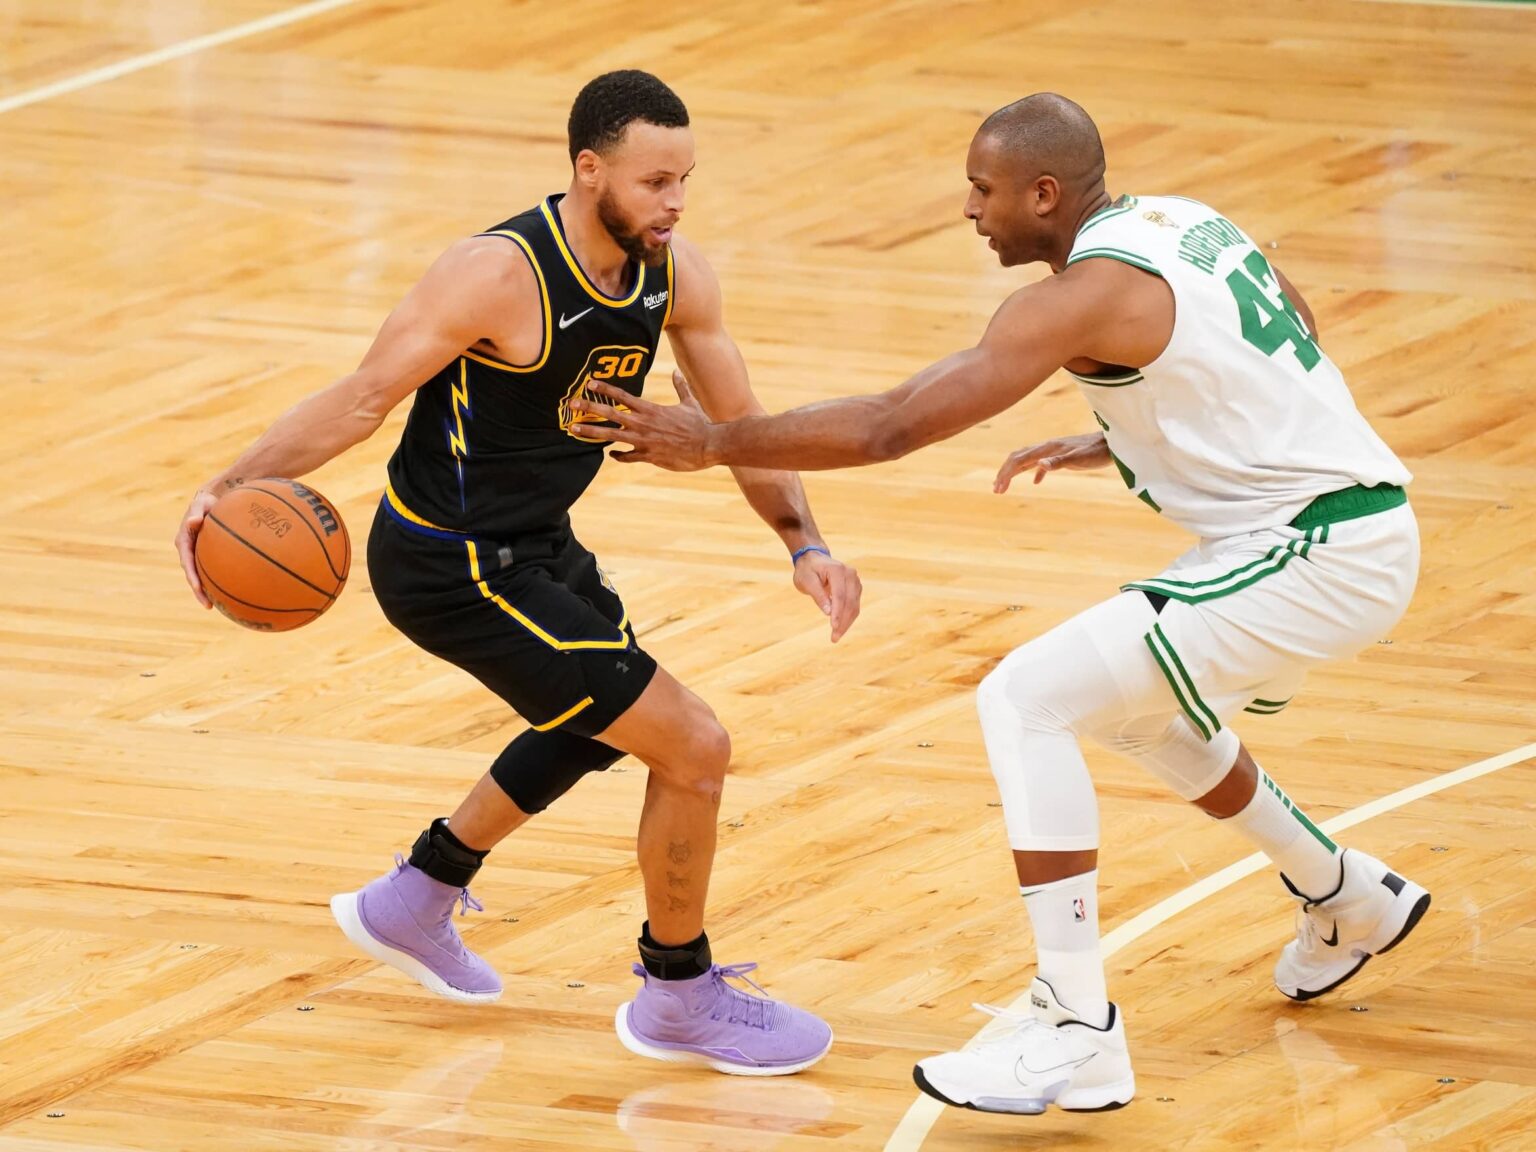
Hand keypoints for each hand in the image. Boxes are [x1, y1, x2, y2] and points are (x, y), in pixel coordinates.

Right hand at [175, 488, 221, 607]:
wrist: (210, 501)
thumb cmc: (206, 502)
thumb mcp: (201, 504)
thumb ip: (197, 512)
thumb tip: (193, 521)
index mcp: (184, 541)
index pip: (187, 562)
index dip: (192, 576)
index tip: (197, 587)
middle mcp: (188, 550)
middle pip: (193, 574)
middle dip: (198, 591)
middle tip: (208, 605)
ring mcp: (197, 554)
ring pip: (201, 575)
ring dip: (207, 590)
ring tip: (216, 606)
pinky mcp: (206, 555)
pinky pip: (212, 569)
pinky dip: (218, 580)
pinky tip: (231, 591)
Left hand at [570, 369, 714, 470]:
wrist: (709, 445)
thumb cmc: (700, 424)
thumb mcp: (689, 403)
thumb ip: (679, 387)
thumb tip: (676, 372)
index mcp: (650, 409)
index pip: (623, 396)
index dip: (605, 388)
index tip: (590, 383)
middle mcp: (643, 423)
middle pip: (610, 413)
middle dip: (589, 408)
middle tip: (572, 404)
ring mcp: (644, 440)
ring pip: (611, 436)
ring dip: (591, 432)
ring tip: (574, 429)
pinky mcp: (648, 456)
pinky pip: (627, 456)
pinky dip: (618, 456)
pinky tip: (611, 456)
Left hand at [793, 551, 862, 642]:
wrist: (813, 560)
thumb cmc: (807, 570)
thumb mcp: (807, 582)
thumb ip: (818, 595)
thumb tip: (828, 613)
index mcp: (837, 570)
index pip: (840, 595)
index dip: (838, 613)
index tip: (833, 627)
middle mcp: (850, 574)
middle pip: (850, 602)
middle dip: (843, 622)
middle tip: (834, 638)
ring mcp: (855, 581)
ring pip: (855, 606)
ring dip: (847, 622)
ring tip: (836, 636)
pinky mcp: (856, 588)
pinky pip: (854, 605)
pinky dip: (848, 617)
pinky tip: (840, 627)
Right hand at [994, 432, 1110, 492]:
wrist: (1113, 444)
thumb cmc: (1098, 453)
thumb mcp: (1079, 459)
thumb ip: (1059, 462)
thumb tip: (1039, 465)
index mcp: (1047, 448)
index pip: (1019, 460)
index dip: (1006, 474)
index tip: (999, 489)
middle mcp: (1047, 447)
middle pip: (1018, 458)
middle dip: (1005, 473)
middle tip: (996, 490)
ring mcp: (1054, 451)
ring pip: (1027, 459)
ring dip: (1015, 472)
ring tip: (1006, 485)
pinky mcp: (1062, 455)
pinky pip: (1042, 462)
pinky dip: (1034, 472)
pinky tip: (1036, 482)